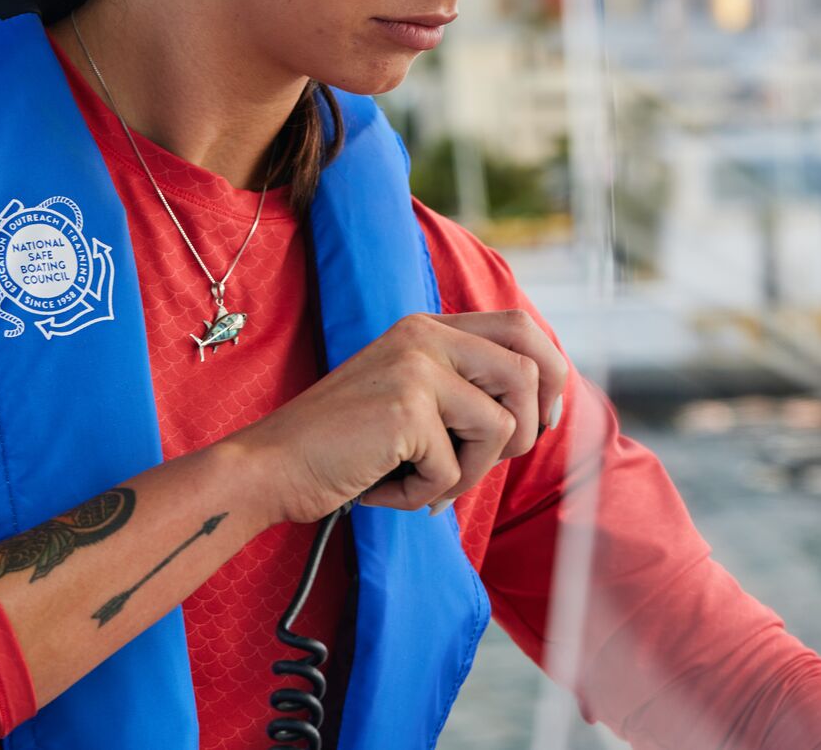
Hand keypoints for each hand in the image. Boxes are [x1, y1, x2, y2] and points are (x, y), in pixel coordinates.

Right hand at [226, 310, 568, 525]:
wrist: (271, 466)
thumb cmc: (340, 447)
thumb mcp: (407, 400)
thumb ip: (459, 391)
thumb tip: (539, 414)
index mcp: (426, 328)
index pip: (521, 327)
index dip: (550, 373)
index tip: (543, 420)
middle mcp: (423, 336)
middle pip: (528, 372)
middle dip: (525, 431)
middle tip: (483, 463)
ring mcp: (415, 368)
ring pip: (502, 427)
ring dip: (469, 474)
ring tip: (422, 483)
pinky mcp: (406, 409)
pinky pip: (455, 468)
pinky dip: (425, 494)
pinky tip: (384, 487)